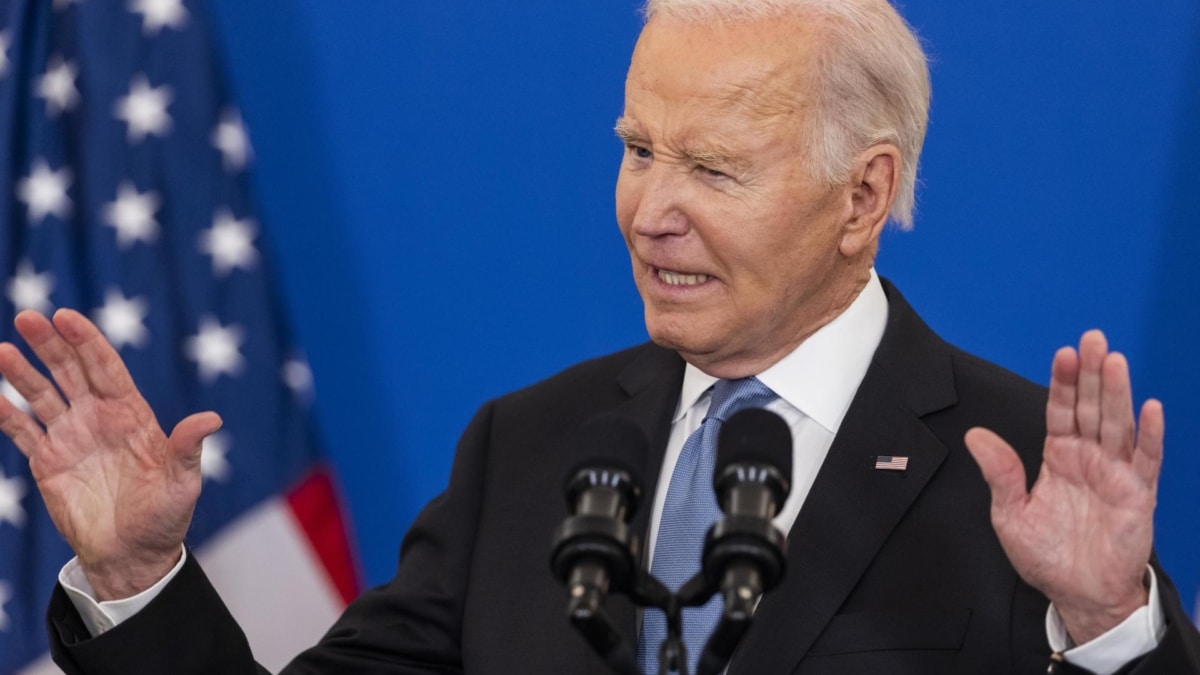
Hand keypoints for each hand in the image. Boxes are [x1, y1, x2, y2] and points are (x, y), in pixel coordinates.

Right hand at [0, 309, 221, 599]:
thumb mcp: (183, 483)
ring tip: (1, 351)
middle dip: (50, 344)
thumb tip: (212, 418)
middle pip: (70, 371)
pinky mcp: (47, 462)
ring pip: (42, 396)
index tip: (66, 317)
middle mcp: (98, 418)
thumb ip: (188, 448)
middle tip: (27, 317)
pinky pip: (22, 431)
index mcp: (131, 414)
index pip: (106, 368)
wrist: (134, 554)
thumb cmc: (165, 517)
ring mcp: (71, 437)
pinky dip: (5, 413)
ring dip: (21, 373)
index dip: (87, 342)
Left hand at [965, 330, 1160, 644]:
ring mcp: (1115, 473)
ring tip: (1115, 360)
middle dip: (1092, 373)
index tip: (1063, 353)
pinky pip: (1147, 460)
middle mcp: (1089, 457)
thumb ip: (999, 473)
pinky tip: (1150, 409)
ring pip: (1117, 424)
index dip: (1062, 382)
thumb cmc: (1047, 555)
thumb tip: (975, 436)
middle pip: (1091, 407)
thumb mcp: (1011, 514)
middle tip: (1093, 338)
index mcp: (1059, 456)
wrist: (1079, 594)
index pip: (1060, 410)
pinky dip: (1150, 435)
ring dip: (1117, 393)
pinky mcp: (1138, 495)